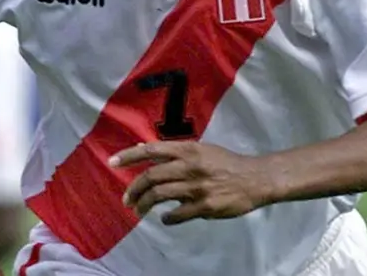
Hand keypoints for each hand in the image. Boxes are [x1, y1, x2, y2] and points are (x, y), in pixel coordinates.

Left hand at [110, 141, 273, 225]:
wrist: (254, 179)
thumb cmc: (226, 163)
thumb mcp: (201, 150)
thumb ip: (173, 152)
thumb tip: (142, 148)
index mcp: (189, 150)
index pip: (152, 150)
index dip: (129, 156)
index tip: (112, 162)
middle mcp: (190, 166)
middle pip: (151, 177)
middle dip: (133, 189)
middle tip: (126, 200)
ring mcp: (197, 187)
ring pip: (160, 196)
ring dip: (144, 205)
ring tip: (139, 211)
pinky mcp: (205, 206)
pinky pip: (177, 214)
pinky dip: (167, 218)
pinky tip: (166, 218)